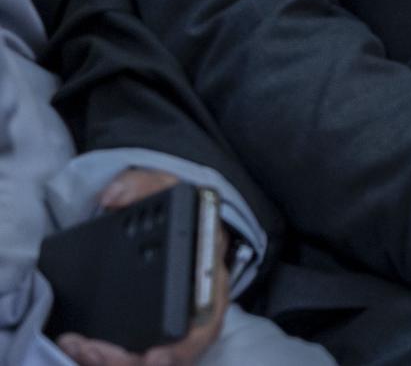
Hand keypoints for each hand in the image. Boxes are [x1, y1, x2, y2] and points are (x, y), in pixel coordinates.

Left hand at [57, 172, 226, 365]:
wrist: (172, 221)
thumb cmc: (176, 209)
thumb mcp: (165, 187)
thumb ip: (141, 184)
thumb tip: (113, 197)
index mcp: (208, 273)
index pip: (207, 320)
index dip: (183, 347)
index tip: (152, 356)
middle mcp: (199, 306)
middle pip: (176, 353)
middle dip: (130, 360)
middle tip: (94, 352)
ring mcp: (179, 322)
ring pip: (152, 360)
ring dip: (113, 361)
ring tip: (81, 348)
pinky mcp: (156, 331)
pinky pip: (135, 356)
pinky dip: (106, 358)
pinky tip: (81, 349)